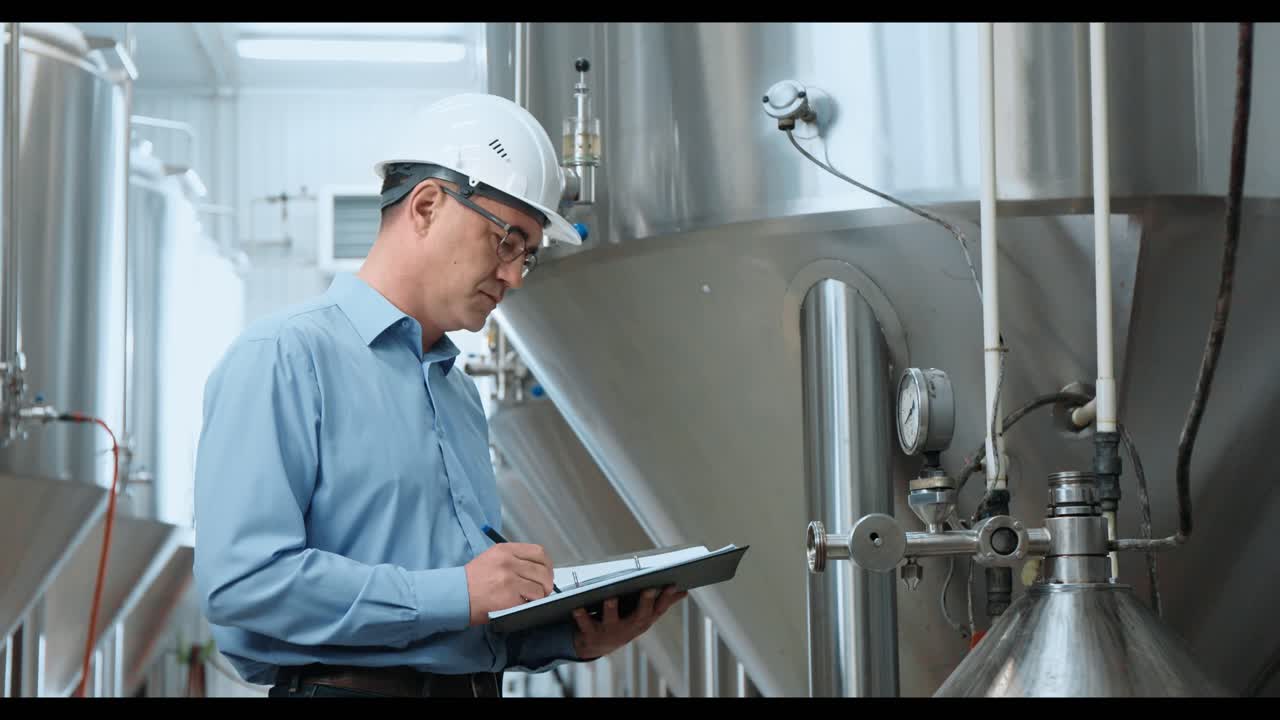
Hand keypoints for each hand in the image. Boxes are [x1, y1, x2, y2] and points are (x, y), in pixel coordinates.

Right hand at [464, 543, 554, 625]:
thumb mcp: (492, 558)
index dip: (547, 565)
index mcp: (505, 550)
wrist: (455, 596)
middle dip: (547, 583)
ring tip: (532, 599)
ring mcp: (510, 580)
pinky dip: (531, 604)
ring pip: (540, 587)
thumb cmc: (472, 580)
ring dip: (540, 595)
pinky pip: (532, 601)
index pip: (539, 552)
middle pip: (543, 570)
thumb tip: (537, 569)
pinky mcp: (510, 597)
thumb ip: (513, 559)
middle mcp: (509, 562)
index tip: (546, 573)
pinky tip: (523, 605)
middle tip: (544, 590)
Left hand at [570, 585, 687, 659]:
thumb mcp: (644, 615)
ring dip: (611, 609)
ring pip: (611, 620)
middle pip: (640, 616)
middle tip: (649, 588)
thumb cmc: (624, 622)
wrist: (597, 645)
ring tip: (611, 596)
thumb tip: (684, 591)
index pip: (659, 609)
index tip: (673, 584)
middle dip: (645, 603)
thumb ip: (662, 602)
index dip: (667, 598)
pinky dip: (581, 617)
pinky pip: (586, 625)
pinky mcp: (592, 635)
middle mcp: (629, 628)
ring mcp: (611, 632)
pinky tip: (577, 607)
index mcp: (643, 621)